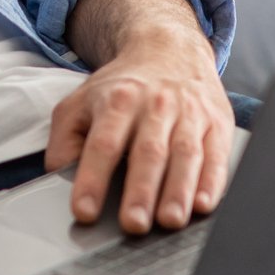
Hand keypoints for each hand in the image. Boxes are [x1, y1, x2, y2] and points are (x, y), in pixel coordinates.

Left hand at [45, 17, 232, 233]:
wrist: (170, 50)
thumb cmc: (122, 88)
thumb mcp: (81, 102)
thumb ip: (64, 139)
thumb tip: (57, 176)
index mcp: (117, 101)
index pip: (102, 144)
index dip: (92, 178)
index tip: (84, 211)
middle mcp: (155, 106)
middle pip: (148, 151)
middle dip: (141, 191)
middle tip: (133, 225)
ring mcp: (189, 113)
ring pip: (185, 154)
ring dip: (178, 191)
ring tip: (170, 221)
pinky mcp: (217, 123)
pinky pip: (217, 154)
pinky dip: (212, 182)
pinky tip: (203, 204)